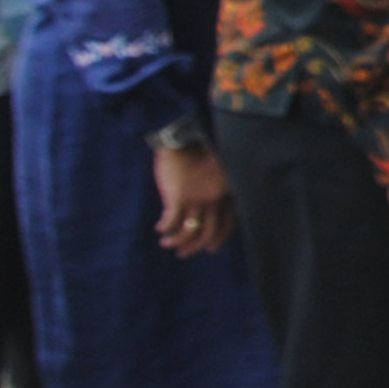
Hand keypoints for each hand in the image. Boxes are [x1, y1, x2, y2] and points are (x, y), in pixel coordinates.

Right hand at [152, 138, 234, 256]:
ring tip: (167, 243)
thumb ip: (216, 186)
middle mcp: (216, 198)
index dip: (220, 238)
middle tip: (183, 253)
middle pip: (208, 232)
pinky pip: (171, 222)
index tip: (211, 248)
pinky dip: (165, 228)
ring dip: (177, 241)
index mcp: (228, 191)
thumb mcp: (216, 167)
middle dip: (195, 247)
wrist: (182, 134)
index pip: (228, 224)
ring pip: (189, 231)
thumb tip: (207, 208)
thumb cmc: (198, 147)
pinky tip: (160, 229)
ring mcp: (197, 199)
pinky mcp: (178, 197)